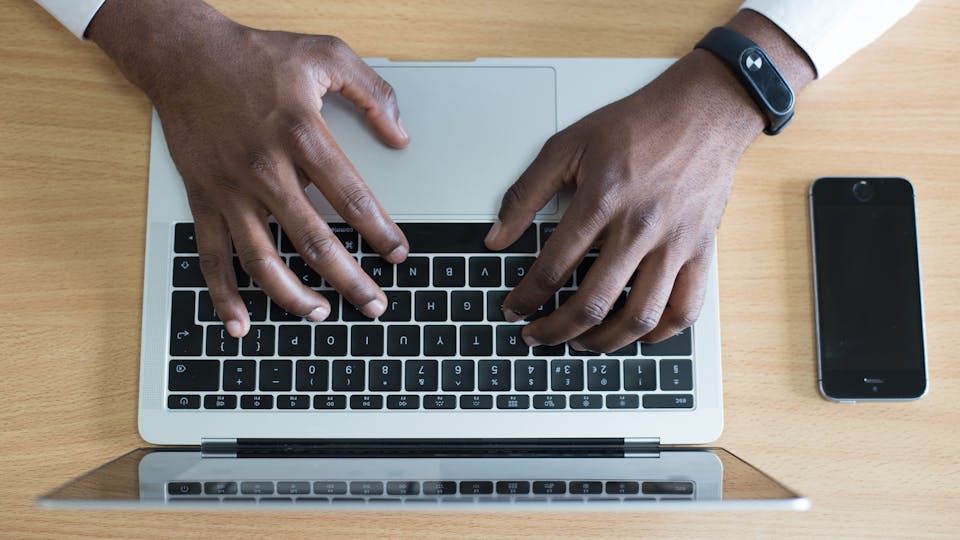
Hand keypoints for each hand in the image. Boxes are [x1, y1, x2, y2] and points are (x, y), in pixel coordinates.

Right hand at [89, 0, 408, 337]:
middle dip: (350, 280)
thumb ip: (372, 92)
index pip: (352, 197)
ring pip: (263, 259)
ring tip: (322, 315)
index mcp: (301, 134)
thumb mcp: (325, 54)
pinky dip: (223, 294)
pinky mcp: (204, 199)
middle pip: (314, 240)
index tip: (399, 254)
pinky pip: (212, 256)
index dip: (380, 232)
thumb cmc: (256, 55)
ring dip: (293, 296)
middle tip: (375, 305)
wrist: (184, 55)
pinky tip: (240, 322)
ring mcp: (231, 190)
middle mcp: (265, 169)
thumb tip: (401, 135)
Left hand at [486, 50, 765, 351]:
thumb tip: (496, 237)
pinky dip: (659, 333)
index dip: (526, 297)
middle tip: (537, 336)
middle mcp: (639, 228)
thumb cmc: (636, 126)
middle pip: (592, 302)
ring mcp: (675, 244)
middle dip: (555, 330)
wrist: (704, 111)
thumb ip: (525, 193)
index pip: (552, 267)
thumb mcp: (567, 145)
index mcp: (601, 201)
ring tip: (581, 343)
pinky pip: (685, 309)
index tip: (513, 308)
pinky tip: (637, 335)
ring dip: (603, 342)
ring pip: (639, 317)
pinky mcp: (702, 251)